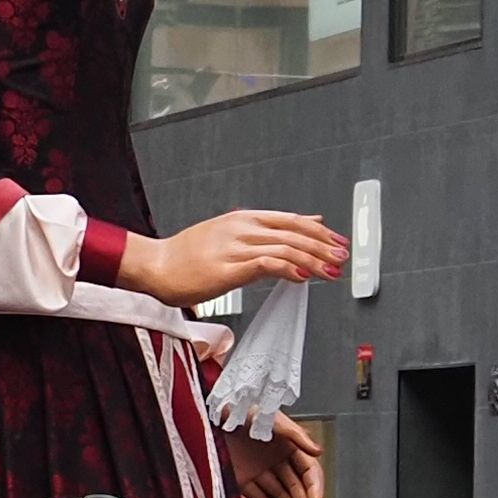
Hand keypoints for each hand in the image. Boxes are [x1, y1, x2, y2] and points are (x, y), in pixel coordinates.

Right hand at [115, 208, 347, 304]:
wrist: (155, 265)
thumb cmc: (188, 255)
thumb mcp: (231, 234)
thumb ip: (266, 230)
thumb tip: (303, 223)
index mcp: (244, 219)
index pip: (291, 220)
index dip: (319, 232)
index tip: (338, 242)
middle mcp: (242, 228)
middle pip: (293, 233)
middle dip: (322, 246)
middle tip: (342, 257)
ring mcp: (235, 247)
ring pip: (285, 249)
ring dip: (313, 261)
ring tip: (331, 270)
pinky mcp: (227, 268)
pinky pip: (266, 264)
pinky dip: (288, 269)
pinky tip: (303, 278)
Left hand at [227, 411, 323, 497]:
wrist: (208, 413)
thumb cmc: (241, 408)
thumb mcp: (272, 418)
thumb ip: (296, 435)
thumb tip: (318, 451)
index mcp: (287, 444)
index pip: (307, 469)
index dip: (314, 486)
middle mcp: (274, 458)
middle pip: (295, 484)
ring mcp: (258, 470)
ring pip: (280, 493)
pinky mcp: (241, 479)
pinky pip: (259, 497)